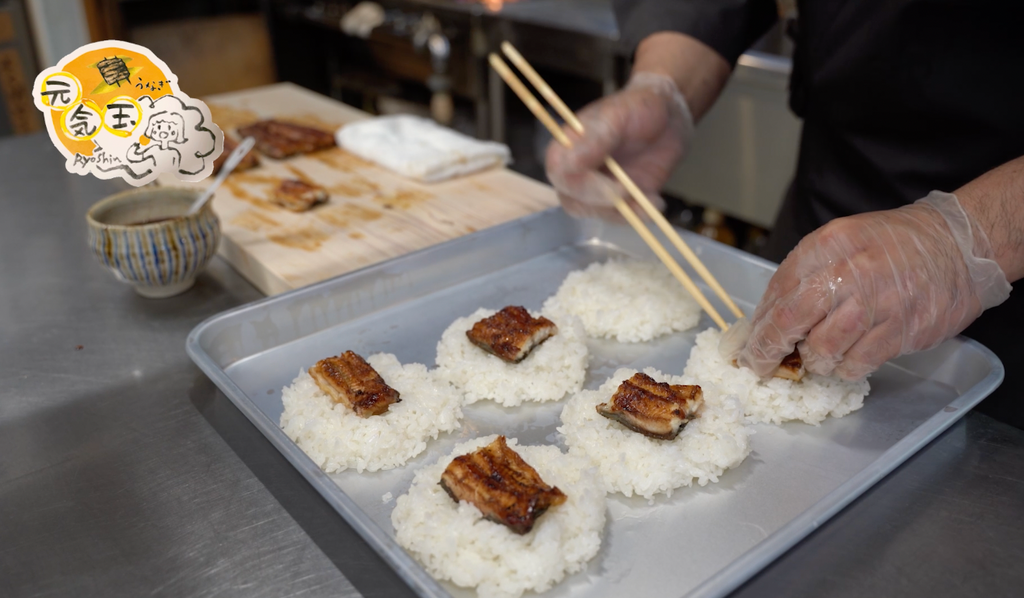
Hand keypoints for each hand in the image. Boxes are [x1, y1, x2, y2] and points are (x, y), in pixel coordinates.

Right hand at [544, 72, 693, 220]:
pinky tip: (655, 201)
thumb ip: (594, 137)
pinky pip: (620, 217)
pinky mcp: (618, 199)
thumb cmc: (640, 107)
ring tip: (651, 196)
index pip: (560, 175)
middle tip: (634, 191)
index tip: (616, 186)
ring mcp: (597, 187)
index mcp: (568, 147)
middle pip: (574, 202)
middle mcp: (577, 171)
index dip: (584, 187)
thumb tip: (567, 162)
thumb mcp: (618, 115)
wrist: (669, 115)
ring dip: (626, 212)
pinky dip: (638, 215)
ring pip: (598, 214)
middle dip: (606, 204)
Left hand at [738, 191, 1010, 379]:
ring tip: (819, 356)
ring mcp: (876, 302)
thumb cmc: (892, 246)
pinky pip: (856, 364)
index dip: (759, 325)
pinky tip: (847, 359)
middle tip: (762, 366)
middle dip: (769, 350)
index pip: (777, 292)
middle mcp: (848, 271)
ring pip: (822, 349)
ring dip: (813, 361)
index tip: (750, 345)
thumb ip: (805, 276)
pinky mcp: (901, 330)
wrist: (957, 245)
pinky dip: (844, 368)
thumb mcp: (841, 243)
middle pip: (790, 321)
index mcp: (826, 245)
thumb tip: (767, 320)